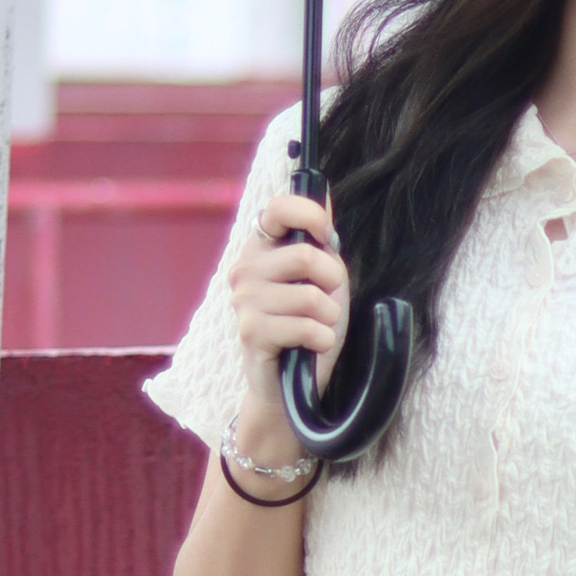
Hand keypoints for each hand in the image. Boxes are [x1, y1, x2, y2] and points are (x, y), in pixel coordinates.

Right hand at [227, 185, 351, 397]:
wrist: (292, 386)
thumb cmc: (308, 326)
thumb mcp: (322, 276)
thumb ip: (319, 237)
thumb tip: (325, 189)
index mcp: (260, 247)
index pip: (278, 208)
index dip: (312, 216)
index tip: (328, 238)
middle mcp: (244, 269)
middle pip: (304, 256)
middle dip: (331, 280)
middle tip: (327, 299)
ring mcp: (243, 301)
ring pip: (310, 297)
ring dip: (328, 317)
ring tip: (316, 327)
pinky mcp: (250, 333)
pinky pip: (306, 327)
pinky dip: (322, 339)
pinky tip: (310, 347)